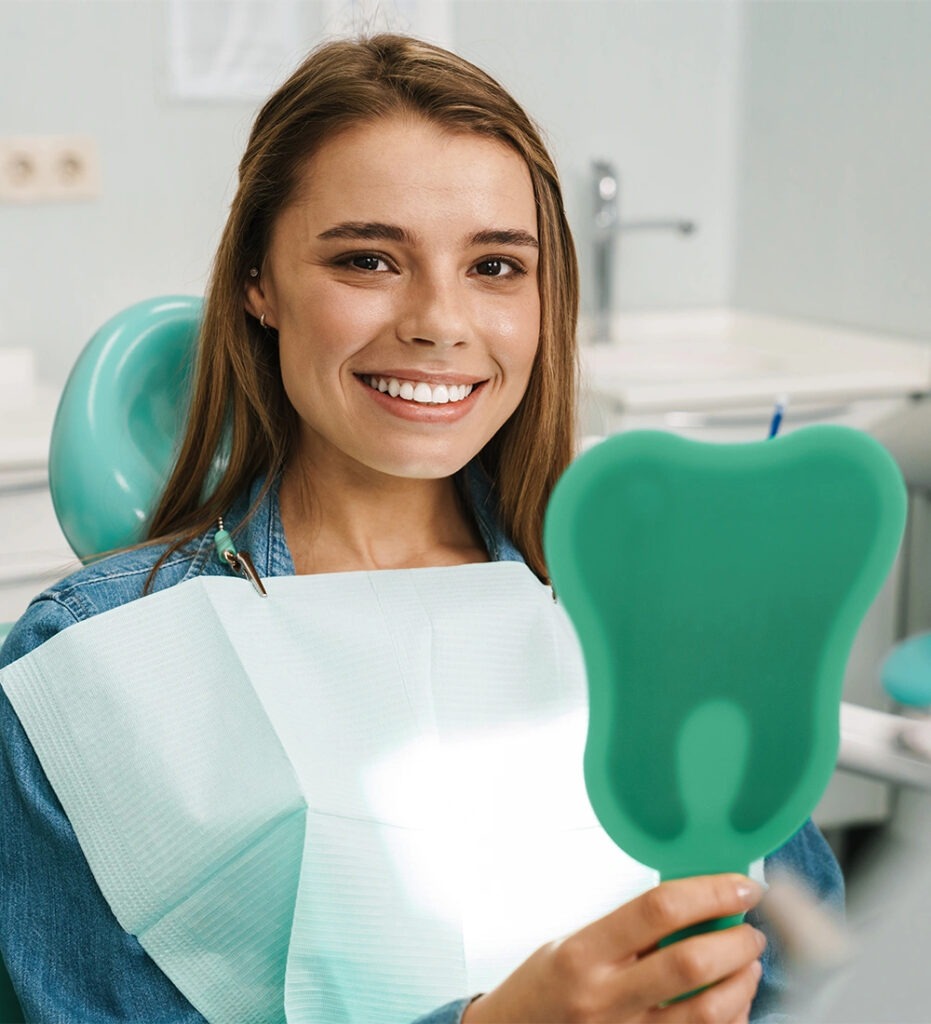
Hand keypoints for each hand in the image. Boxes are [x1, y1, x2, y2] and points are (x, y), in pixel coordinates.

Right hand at [461, 874, 765, 1022]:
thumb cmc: (543, 988)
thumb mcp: (571, 944)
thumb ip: (627, 930)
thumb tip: (692, 904)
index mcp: (584, 953)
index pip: (657, 910)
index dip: (709, 893)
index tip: (740, 886)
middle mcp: (605, 998)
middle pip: (691, 964)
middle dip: (736, 941)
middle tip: (751, 928)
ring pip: (708, 1012)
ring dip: (742, 982)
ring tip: (748, 962)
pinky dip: (732, 1018)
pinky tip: (733, 1000)